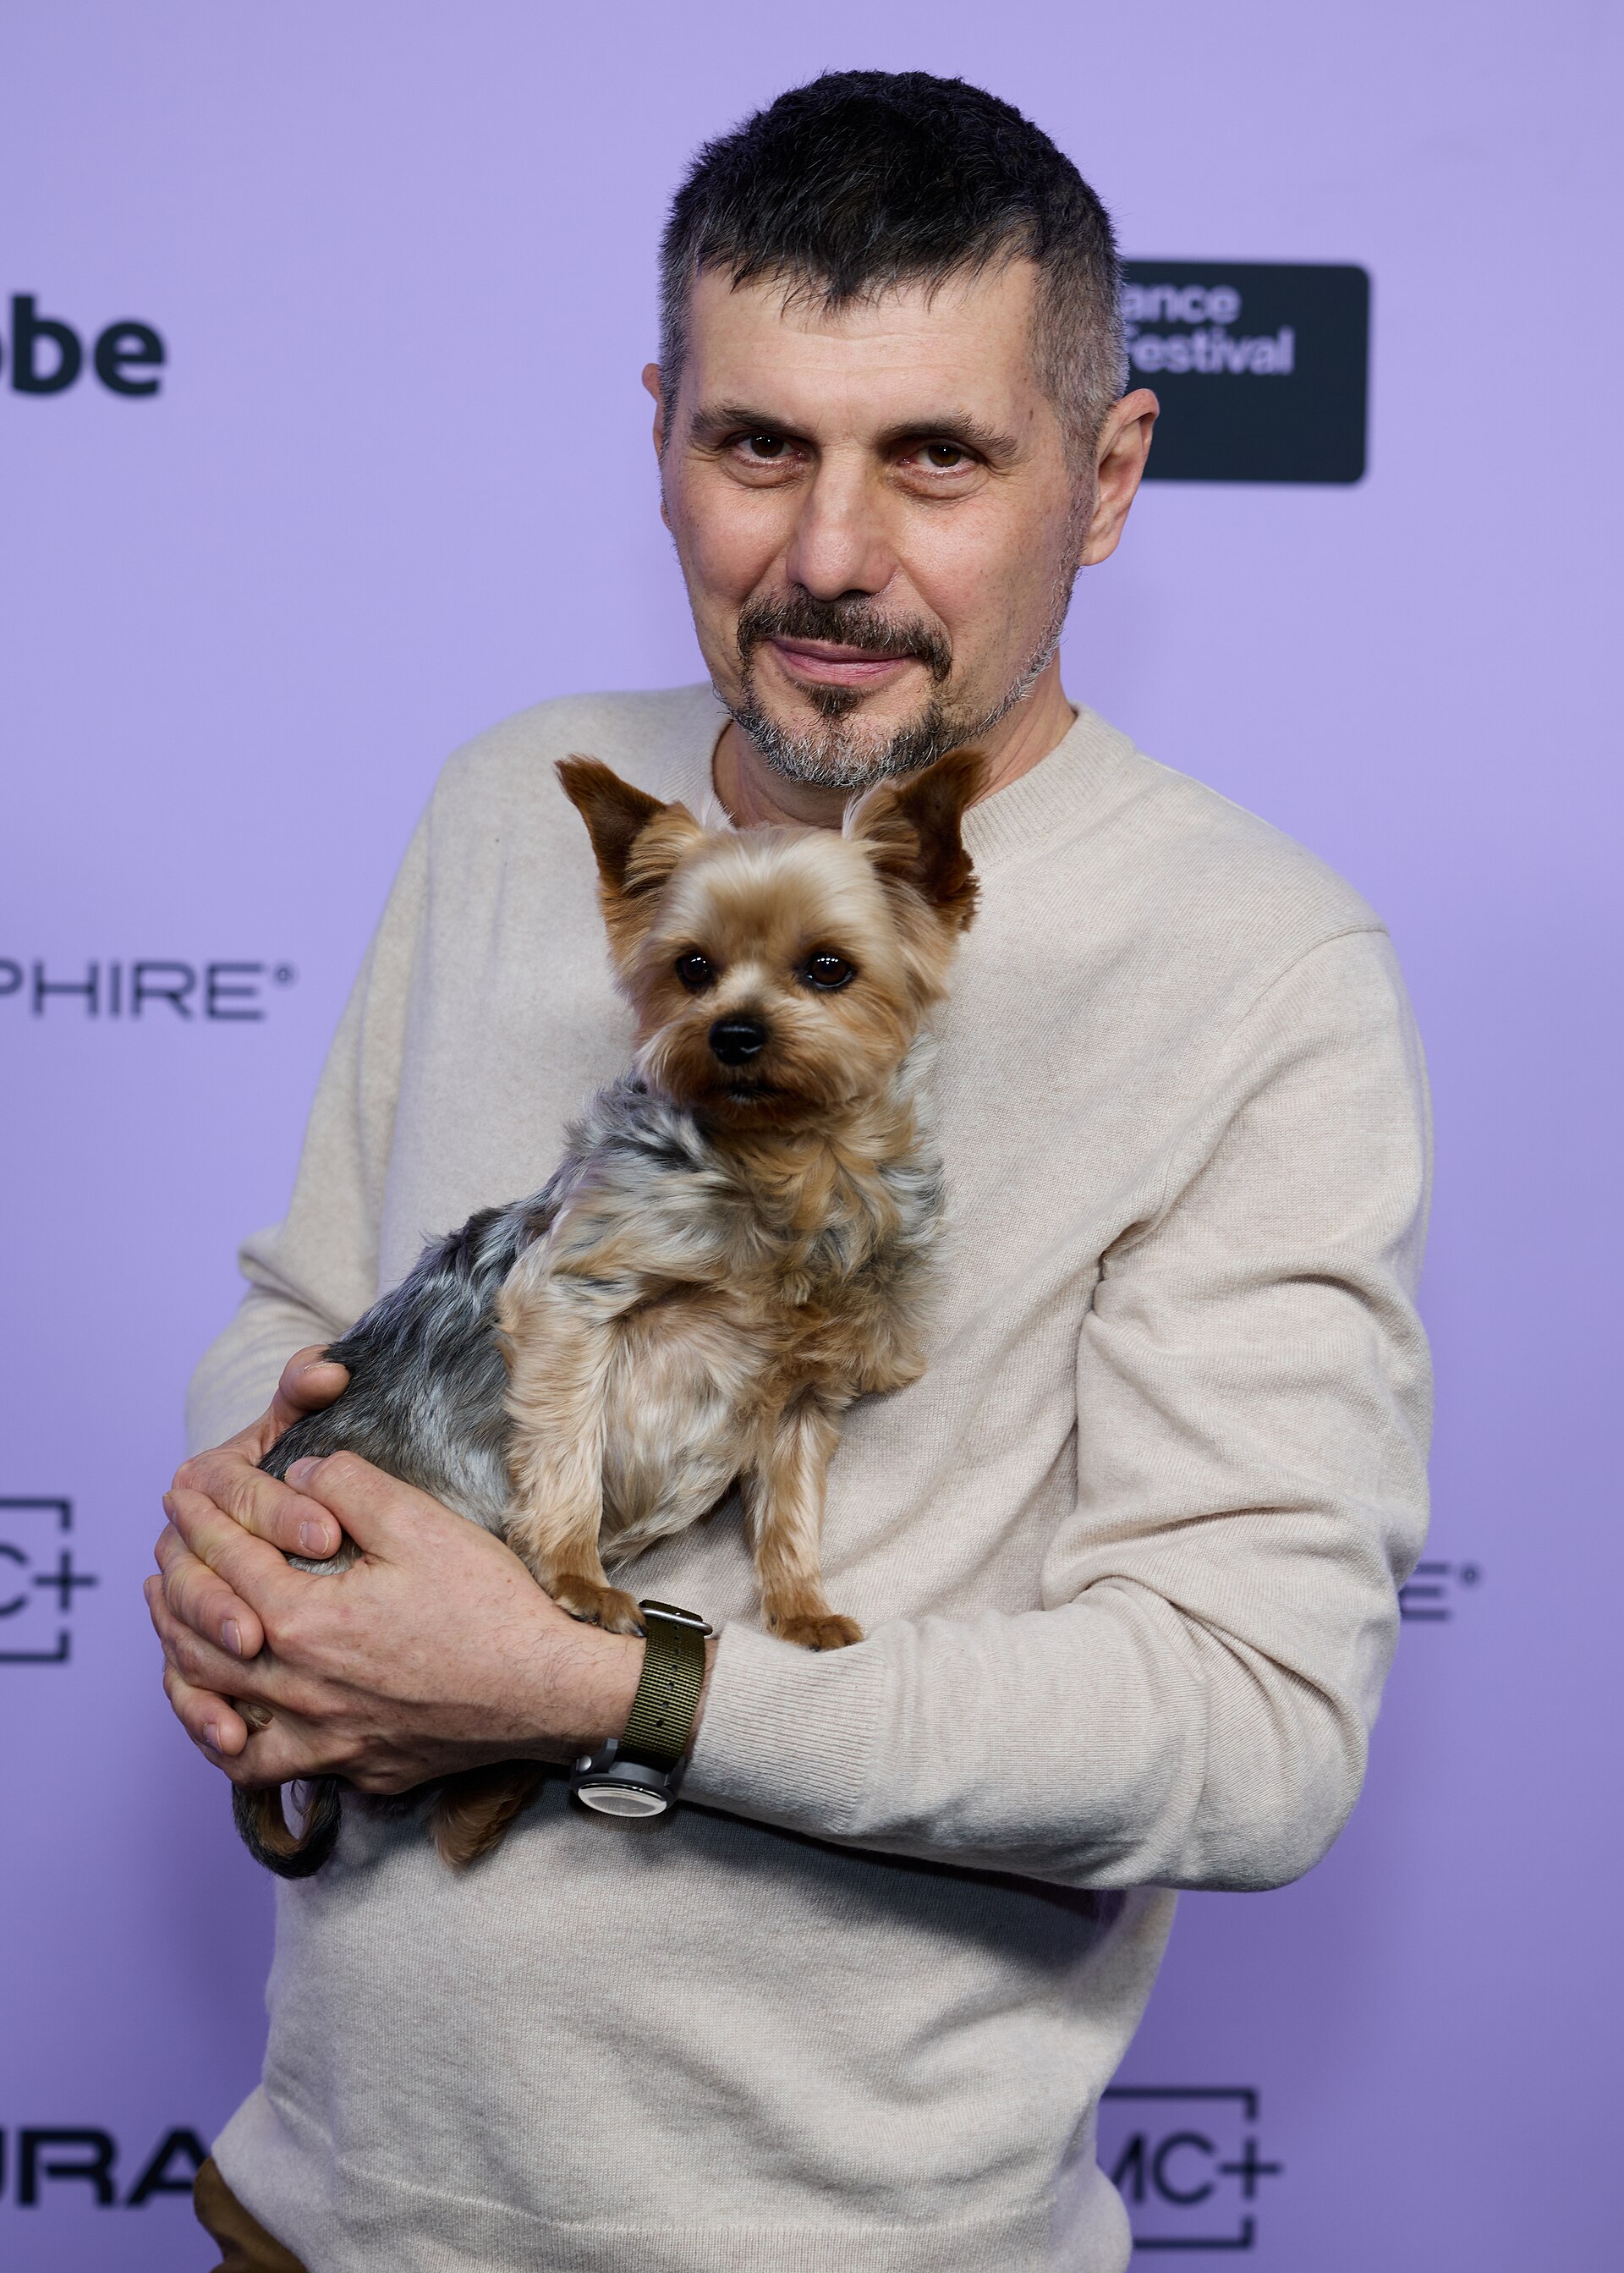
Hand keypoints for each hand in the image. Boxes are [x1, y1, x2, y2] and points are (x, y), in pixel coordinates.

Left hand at [149, 1448, 644, 1791]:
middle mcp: (298, 1688)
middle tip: (163, 1551)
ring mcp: (321, 1736)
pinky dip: (226, 1743)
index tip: (181, 1491)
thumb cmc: (488, 1608)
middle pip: (202, 1636)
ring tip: (171, 1628)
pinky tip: (224, 1723)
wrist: (544, 1691)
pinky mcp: (348, 1765)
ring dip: (180, 1659)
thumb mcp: (420, 1522)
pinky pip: (259, 1764)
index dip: (199, 1519)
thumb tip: (298, 1476)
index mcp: (307, 1621)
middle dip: (174, 1583)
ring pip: (215, 1706)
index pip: (227, 1563)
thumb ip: (348, 1487)